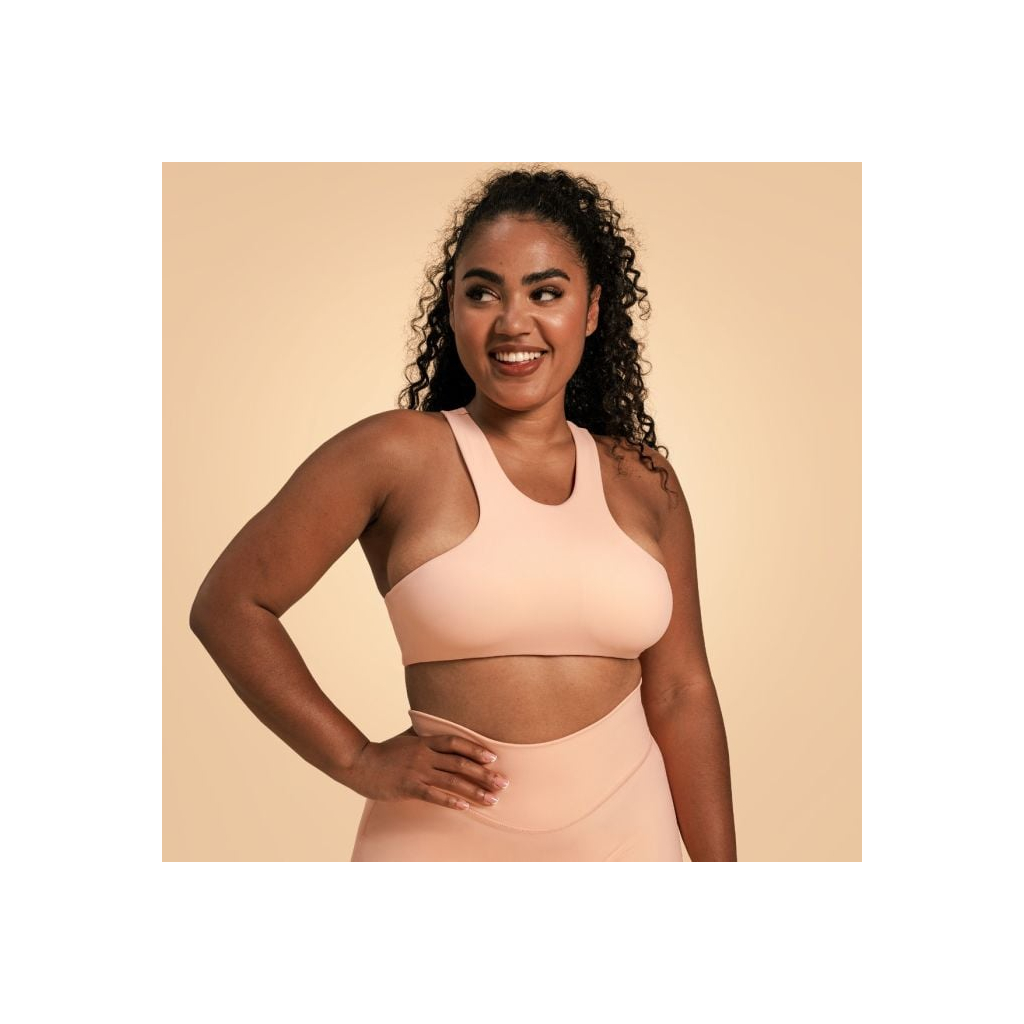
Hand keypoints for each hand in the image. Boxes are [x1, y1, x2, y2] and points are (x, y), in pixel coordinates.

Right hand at [345, 731, 510, 810]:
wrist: (360, 764)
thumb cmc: (386, 751)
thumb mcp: (407, 737)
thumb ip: (425, 732)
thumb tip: (440, 724)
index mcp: (425, 741)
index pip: (456, 742)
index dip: (475, 749)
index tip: (493, 758)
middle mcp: (424, 755)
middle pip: (460, 764)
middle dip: (484, 774)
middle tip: (503, 783)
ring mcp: (417, 772)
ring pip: (452, 782)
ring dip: (475, 791)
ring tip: (492, 800)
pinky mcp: (409, 788)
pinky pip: (434, 795)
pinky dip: (451, 801)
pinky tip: (465, 807)